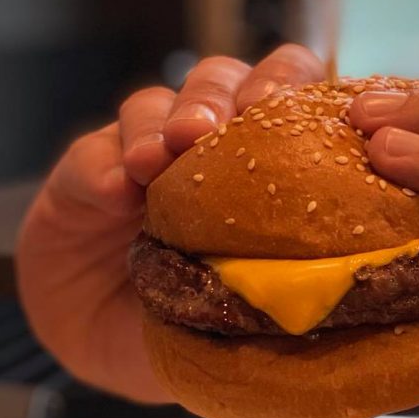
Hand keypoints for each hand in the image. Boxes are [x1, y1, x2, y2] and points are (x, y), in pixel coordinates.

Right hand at [16, 44, 323, 401]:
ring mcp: (146, 146)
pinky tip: (115, 192)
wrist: (112, 336)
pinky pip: (95, 152)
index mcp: (265, 149)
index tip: (281, 105)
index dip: (288, 80)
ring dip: (160, 123)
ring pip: (158, 102)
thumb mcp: (254, 295)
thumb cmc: (206, 309)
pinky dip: (106, 166)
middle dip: (217, 97)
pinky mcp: (90, 167)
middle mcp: (208, 135)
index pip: (289, 87)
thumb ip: (289, 270)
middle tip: (205, 131)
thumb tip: (328, 275)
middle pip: (221, 81)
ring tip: (158, 160)